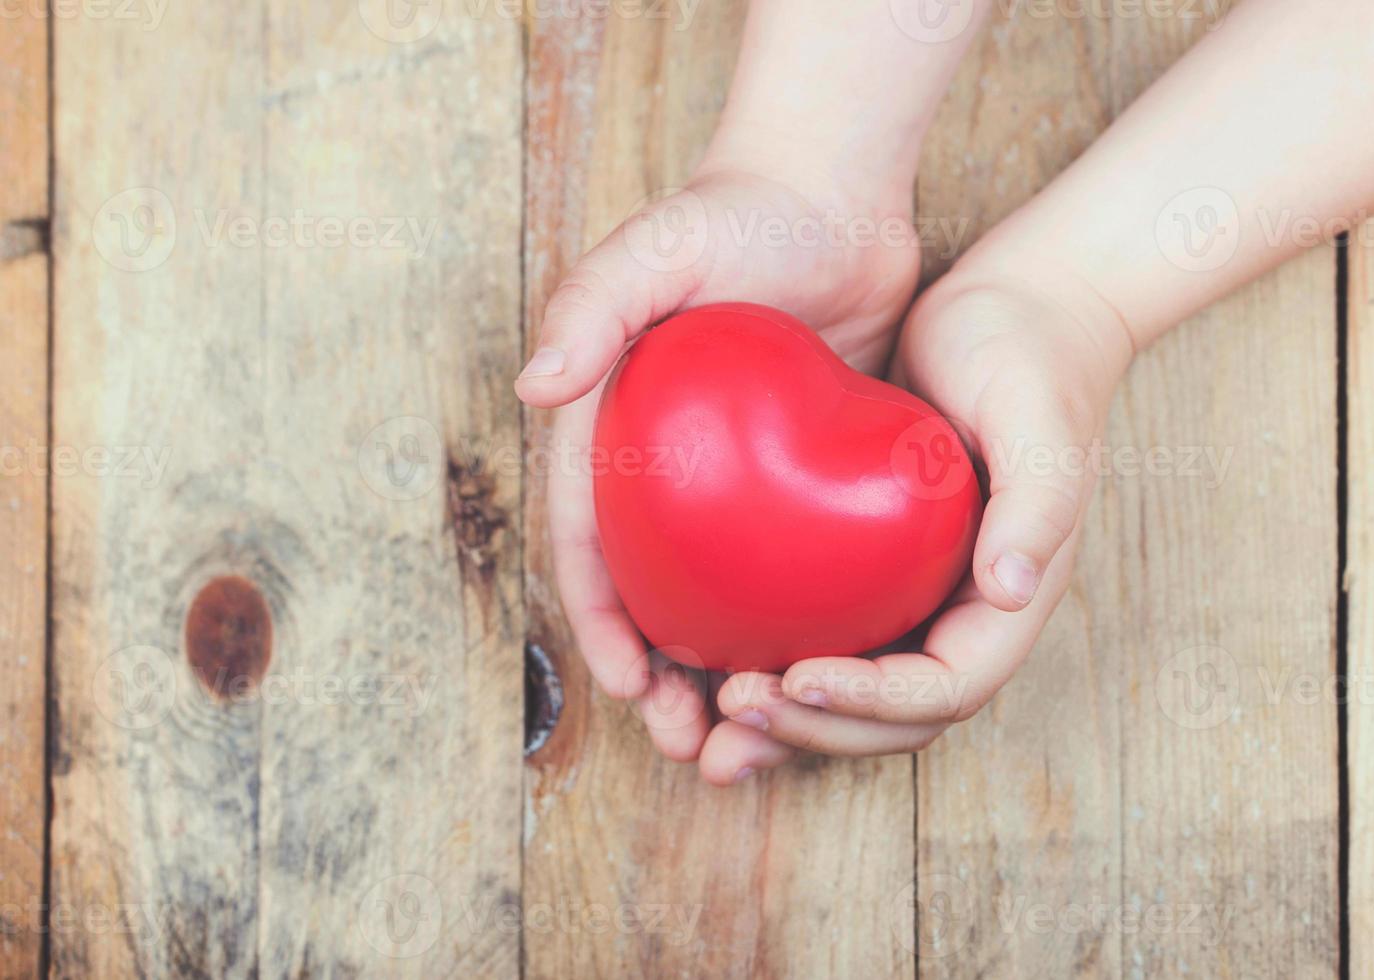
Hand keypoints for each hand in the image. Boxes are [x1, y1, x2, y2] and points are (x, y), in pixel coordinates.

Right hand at [516, 146, 921, 781]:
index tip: (631, 685)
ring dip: (725, 674)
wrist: (832, 194)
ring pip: (719, 598)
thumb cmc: (734, 214)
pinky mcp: (795, 478)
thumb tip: (534, 387)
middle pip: (651, 592)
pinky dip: (791, 626)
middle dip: (660, 677)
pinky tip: (820, 670)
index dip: (601, 623)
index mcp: (613, 434)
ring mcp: (731, 480)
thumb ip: (590, 307)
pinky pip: (788, 567)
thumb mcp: (654, 250)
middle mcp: (664, 469)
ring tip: (750, 735)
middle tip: (691, 741)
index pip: (588, 544)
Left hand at [711, 266, 1134, 764]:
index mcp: (1006, 601)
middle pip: (887, 717)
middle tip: (731, 712)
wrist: (1008, 309)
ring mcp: (912, 594)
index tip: (796, 678)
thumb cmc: (1028, 356)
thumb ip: (1038, 504)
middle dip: (812, 732)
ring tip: (704, 727)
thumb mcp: (1041, 420)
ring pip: (846, 693)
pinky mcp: (868, 564)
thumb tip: (1010, 592)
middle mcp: (958, 613)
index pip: (942, 690)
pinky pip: (818, 632)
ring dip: (781, 725)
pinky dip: (768, 659)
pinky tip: (699, 658)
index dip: (872, 704)